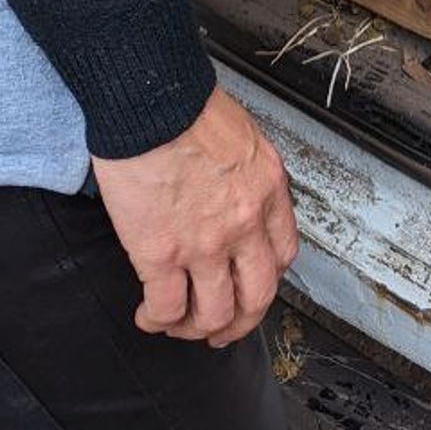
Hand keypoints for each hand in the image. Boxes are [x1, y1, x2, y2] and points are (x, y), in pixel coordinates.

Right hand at [91, 86, 298, 347]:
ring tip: (177, 325)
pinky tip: (147, 317)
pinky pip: (166, 308)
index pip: (283, 254)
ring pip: (214, 314)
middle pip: (257, 297)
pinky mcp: (161, 254)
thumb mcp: (242, 137)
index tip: (250, 285)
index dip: (266, 279)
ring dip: (195, 328)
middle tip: (223, 330)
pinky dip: (157, 321)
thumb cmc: (187, 106)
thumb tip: (233, 195)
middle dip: (240, 322)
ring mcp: (205, 244)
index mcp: (267, 190)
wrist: (151, 99)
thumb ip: (245, 175)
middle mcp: (244, 224)